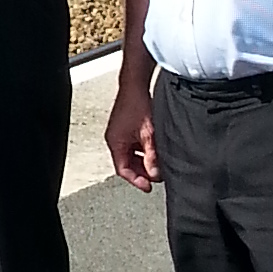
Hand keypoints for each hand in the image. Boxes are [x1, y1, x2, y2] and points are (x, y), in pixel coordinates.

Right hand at [106, 76, 159, 190]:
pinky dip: (143, 151)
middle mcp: (115, 140)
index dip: (136, 180)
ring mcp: (120, 134)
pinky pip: (134, 146)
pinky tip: (155, 150)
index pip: (123, 170)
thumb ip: (151, 156)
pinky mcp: (126, 129)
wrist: (135, 85)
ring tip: (157, 163)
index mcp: (115, 143)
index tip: (148, 186)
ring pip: (132, 155)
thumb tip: (154, 174)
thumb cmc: (137, 105)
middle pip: (127, 164)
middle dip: (142, 171)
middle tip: (156, 176)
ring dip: (144, 161)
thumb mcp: (148, 135)